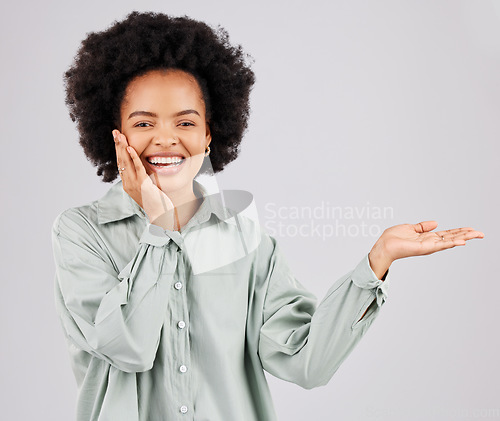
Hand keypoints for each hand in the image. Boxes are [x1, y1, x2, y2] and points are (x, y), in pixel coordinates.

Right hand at [112, 130, 175, 229]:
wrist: (160, 215)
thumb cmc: (157, 202)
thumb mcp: (147, 188)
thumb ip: (143, 177)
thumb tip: (144, 167)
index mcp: (127, 184)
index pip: (120, 164)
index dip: (118, 151)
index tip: (117, 139)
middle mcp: (128, 184)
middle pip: (120, 161)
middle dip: (117, 145)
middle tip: (115, 132)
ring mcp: (134, 185)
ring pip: (126, 162)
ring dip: (122, 147)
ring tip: (119, 135)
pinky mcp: (142, 185)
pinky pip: (137, 168)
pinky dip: (133, 157)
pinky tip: (131, 147)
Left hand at [368, 221, 484, 278]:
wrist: (383, 245)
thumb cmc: (393, 238)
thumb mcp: (410, 227)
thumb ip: (423, 226)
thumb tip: (436, 223)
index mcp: (428, 238)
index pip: (447, 234)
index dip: (459, 231)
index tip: (471, 229)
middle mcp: (430, 243)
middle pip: (452, 238)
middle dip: (467, 235)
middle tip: (481, 233)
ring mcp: (428, 246)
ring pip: (450, 241)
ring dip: (464, 238)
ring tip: (477, 235)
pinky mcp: (424, 248)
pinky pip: (440, 245)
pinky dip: (451, 243)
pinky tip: (462, 242)